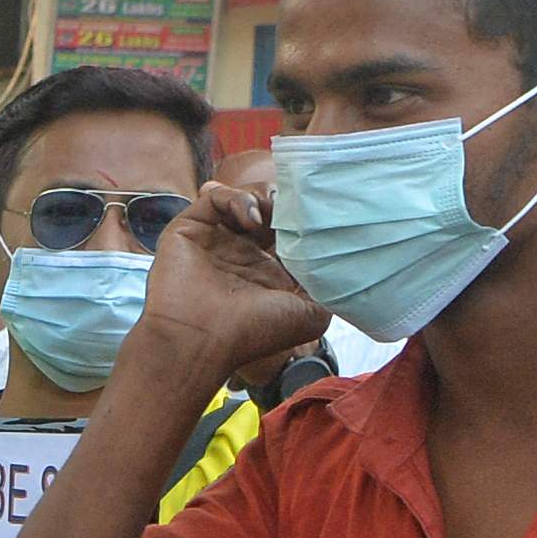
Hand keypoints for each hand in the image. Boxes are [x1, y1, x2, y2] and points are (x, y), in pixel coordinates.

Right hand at [141, 182, 329, 385]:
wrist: (201, 341)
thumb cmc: (252, 333)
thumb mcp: (311, 315)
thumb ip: (331, 287)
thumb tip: (348, 262)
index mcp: (264, 270)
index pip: (287, 230)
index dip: (304, 217)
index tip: (318, 214)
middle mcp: (239, 252)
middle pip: (266, 208)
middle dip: (284, 202)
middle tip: (295, 207)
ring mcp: (213, 240)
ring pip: (242, 197)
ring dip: (262, 197)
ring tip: (271, 214)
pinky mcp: (189, 229)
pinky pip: (214, 196)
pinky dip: (236, 198)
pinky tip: (251, 219)